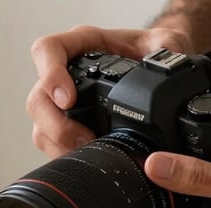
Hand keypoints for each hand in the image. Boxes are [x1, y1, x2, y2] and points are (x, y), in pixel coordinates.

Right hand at [27, 26, 191, 157]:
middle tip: (82, 138)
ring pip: (41, 127)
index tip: (68, 98)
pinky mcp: (67, 129)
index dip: (51, 75)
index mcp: (82, 46)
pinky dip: (66, 156)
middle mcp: (65, 74)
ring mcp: (62, 105)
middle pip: (38, 99)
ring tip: (89, 153)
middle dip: (56, 124)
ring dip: (60, 145)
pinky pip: (52, 146)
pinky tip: (87, 161)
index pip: (48, 50)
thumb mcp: (164, 43)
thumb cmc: (150, 54)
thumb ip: (166, 48)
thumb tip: (172, 66)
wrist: (155, 72)